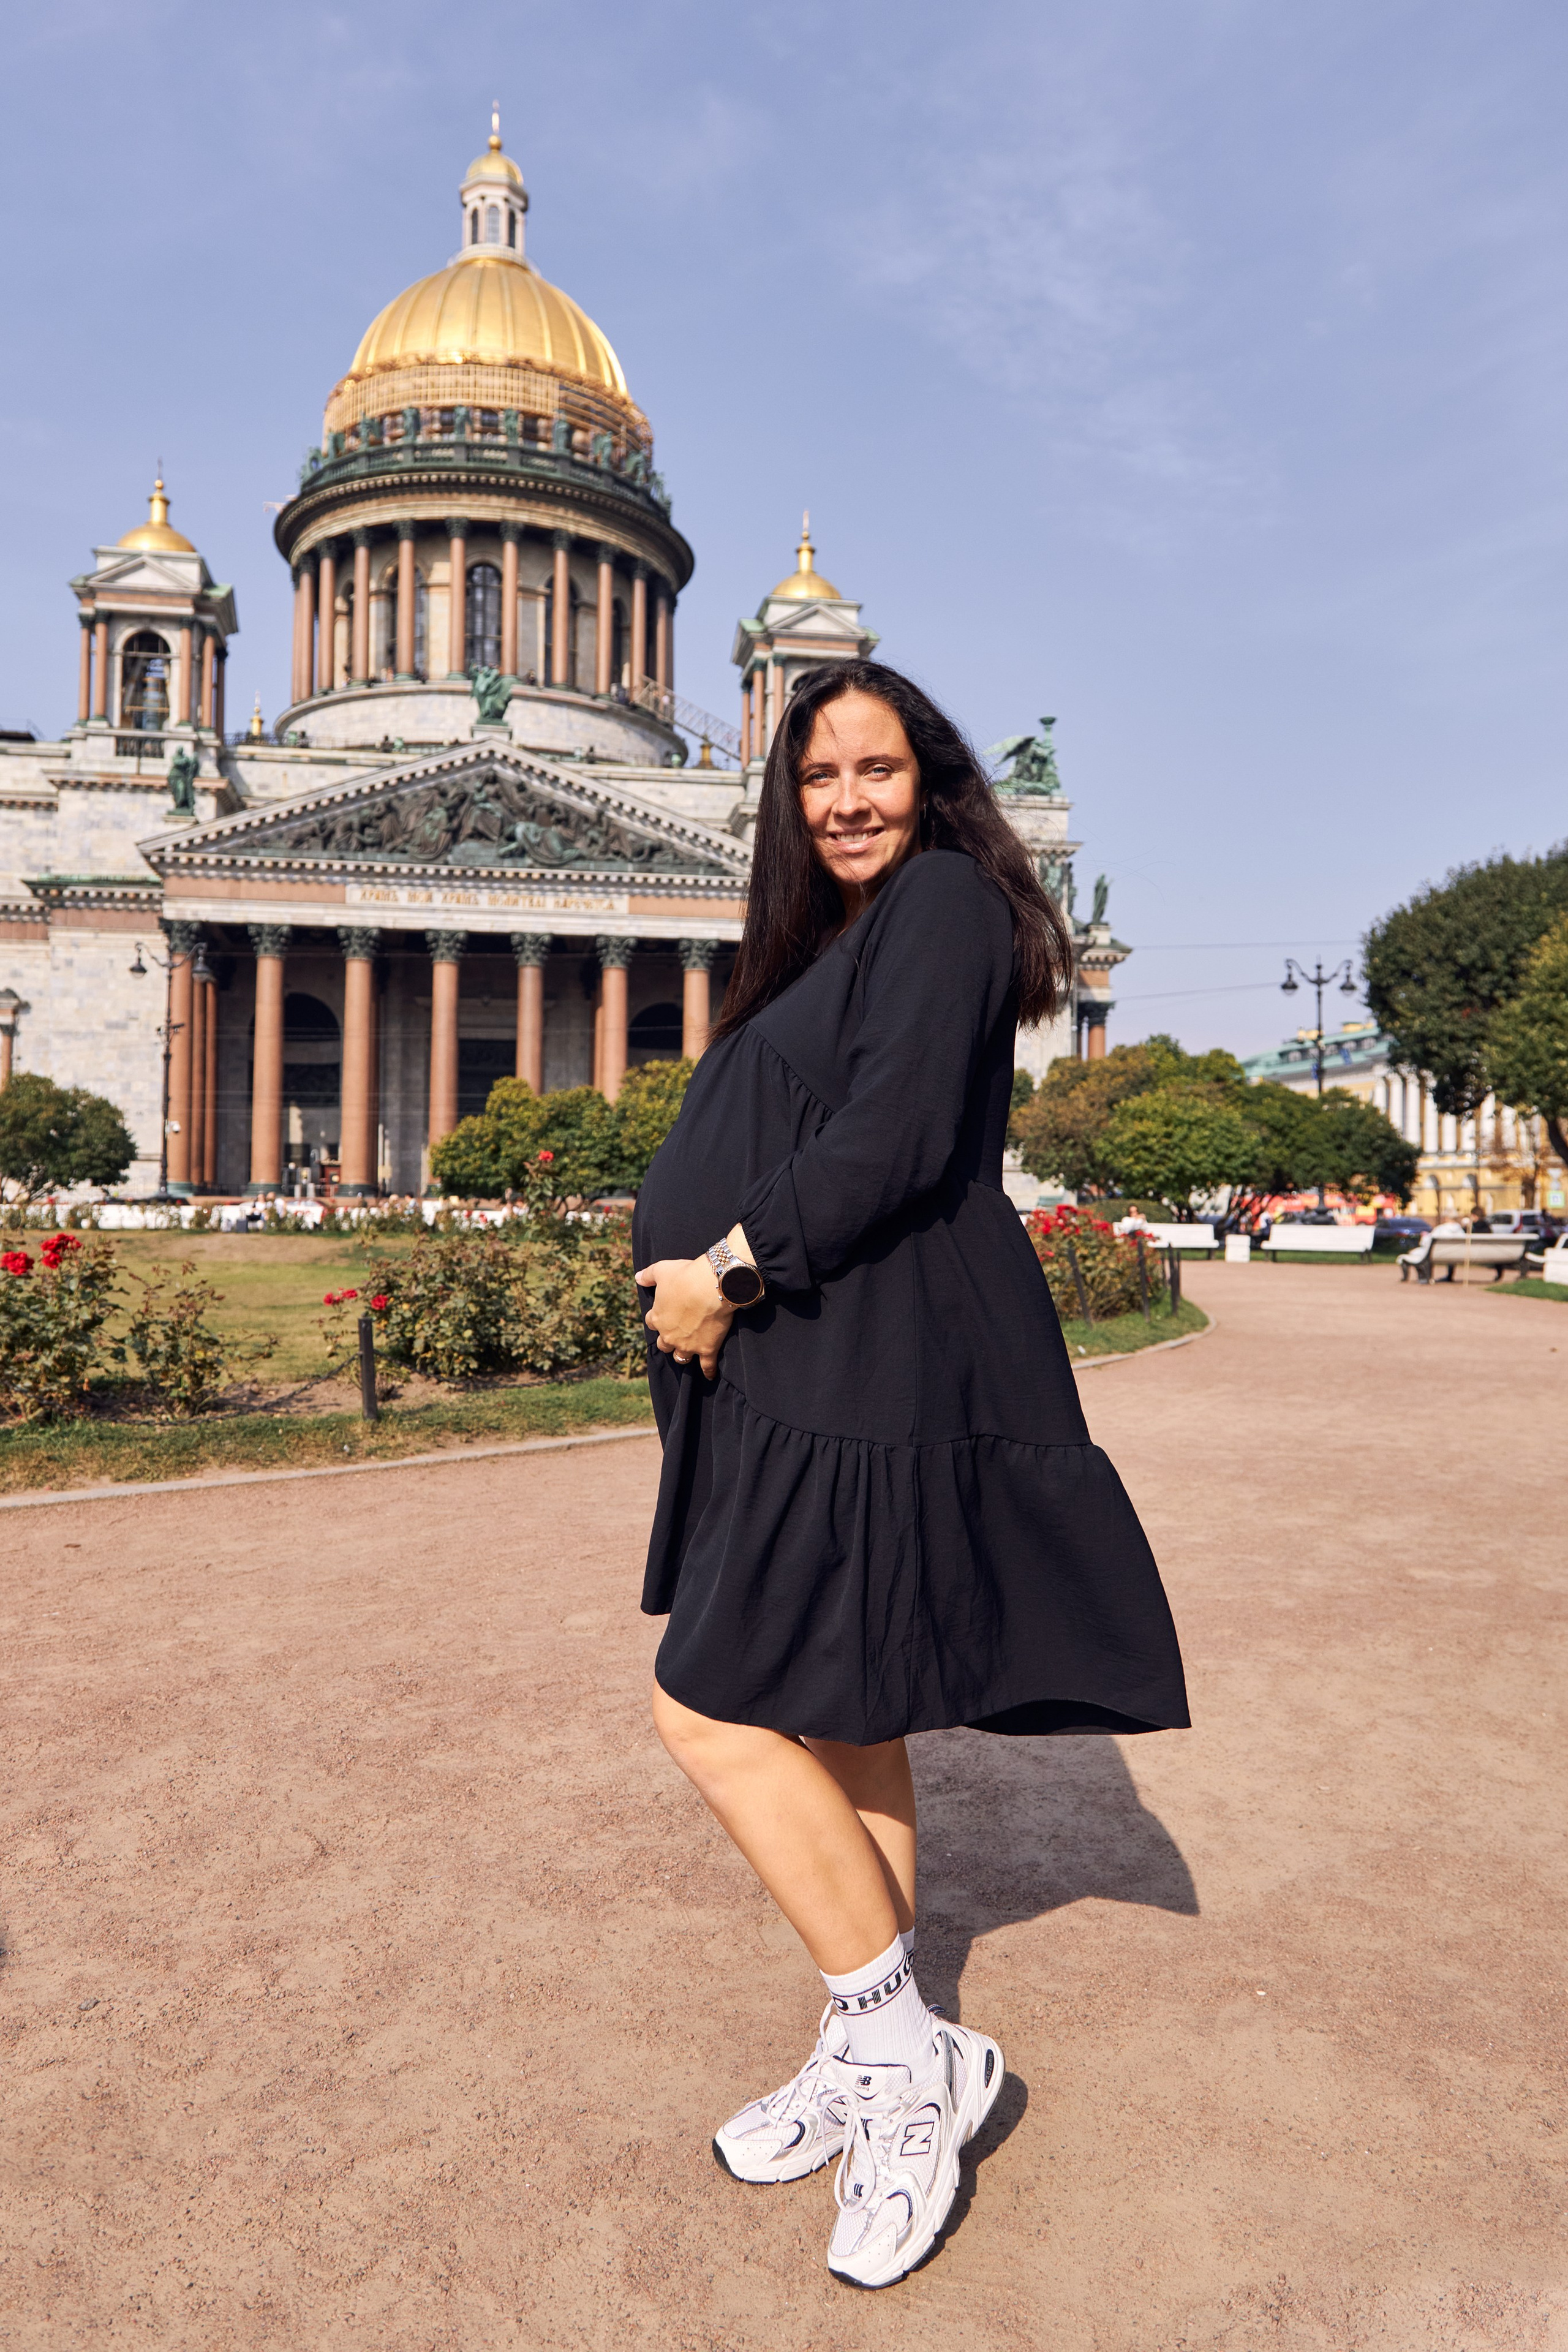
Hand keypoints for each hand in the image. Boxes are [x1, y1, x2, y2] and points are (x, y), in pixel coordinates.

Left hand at [634, 1253, 733, 1378]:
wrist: (710, 1286)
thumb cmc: (685, 1276)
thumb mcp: (662, 1270)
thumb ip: (648, 1275)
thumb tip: (638, 1278)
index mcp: (657, 1317)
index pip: (651, 1322)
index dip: (656, 1319)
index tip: (662, 1315)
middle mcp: (669, 1335)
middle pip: (664, 1344)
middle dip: (668, 1340)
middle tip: (675, 1335)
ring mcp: (688, 1345)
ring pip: (681, 1357)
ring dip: (683, 1354)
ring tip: (688, 1352)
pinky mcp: (707, 1349)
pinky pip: (707, 1366)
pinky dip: (708, 1371)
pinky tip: (709, 1376)